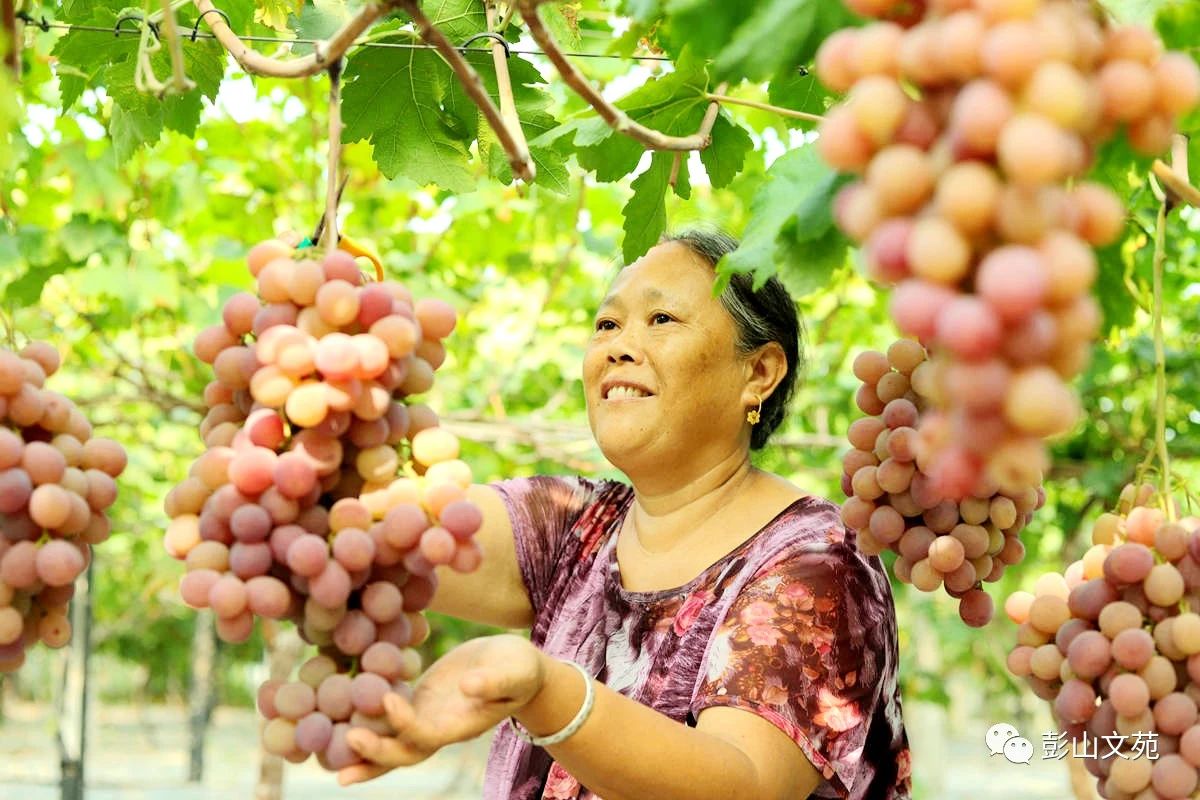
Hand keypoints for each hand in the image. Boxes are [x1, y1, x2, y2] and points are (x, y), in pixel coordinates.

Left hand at [338, 633, 544, 785]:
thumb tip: (469, 686)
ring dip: (362, 750)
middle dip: (375, 752)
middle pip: (403, 752)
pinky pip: (389, 716)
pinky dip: (365, 719)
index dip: (405, 723)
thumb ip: (494, 682)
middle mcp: (440, 729)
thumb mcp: (515, 672)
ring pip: (391, 742)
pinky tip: (336, 713)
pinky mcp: (419, 700)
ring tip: (326, 754)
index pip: (427, 735)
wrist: (516, 667)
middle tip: (346, 741)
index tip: (387, 699)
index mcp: (461, 726)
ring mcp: (427, 717)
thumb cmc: (521, 670)